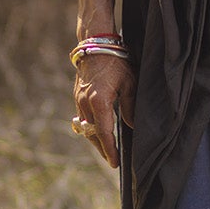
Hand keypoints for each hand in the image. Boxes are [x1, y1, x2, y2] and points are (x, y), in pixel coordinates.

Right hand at [73, 51, 133, 168]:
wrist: (95, 46)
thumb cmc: (115, 62)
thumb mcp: (129, 83)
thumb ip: (130, 106)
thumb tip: (132, 125)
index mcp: (99, 101)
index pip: (104, 132)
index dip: (109, 149)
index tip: (114, 162)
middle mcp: (85, 104)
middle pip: (92, 134)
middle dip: (102, 149)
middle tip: (111, 160)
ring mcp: (79, 100)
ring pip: (85, 128)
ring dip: (94, 140)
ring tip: (105, 149)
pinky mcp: (77, 96)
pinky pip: (82, 118)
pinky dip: (89, 128)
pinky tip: (96, 132)